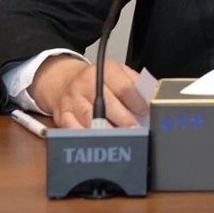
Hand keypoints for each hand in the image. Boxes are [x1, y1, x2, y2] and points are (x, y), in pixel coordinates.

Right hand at [28, 55, 148, 128]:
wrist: (66, 80)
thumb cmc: (99, 79)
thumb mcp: (119, 72)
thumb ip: (135, 83)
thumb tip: (150, 99)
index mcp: (106, 70)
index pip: (124, 88)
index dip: (137, 103)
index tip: (146, 113)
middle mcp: (87, 83)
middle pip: (109, 106)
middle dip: (125, 122)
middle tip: (137, 132)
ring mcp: (73, 100)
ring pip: (92, 120)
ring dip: (109, 133)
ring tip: (123, 140)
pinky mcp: (62, 115)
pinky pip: (75, 130)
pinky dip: (88, 138)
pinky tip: (100, 142)